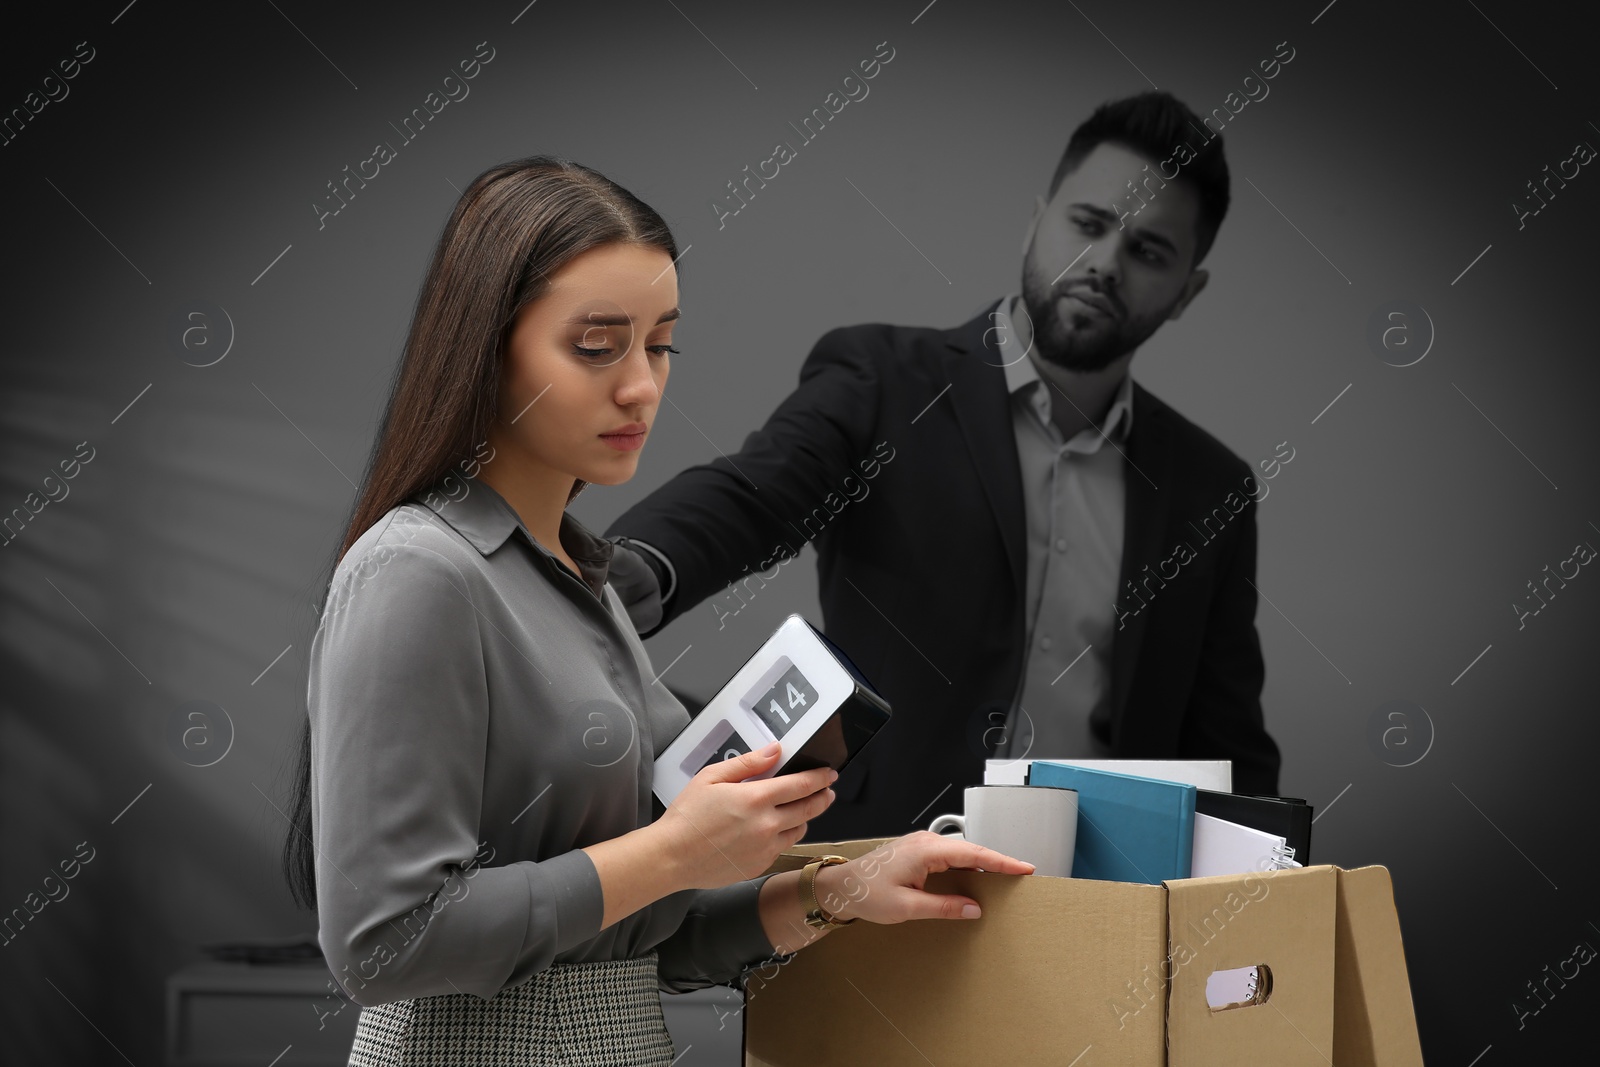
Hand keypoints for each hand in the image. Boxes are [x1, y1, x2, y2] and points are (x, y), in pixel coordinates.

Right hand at [654, 743, 835, 889]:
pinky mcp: (760, 865)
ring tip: (801, 809)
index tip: (830, 773)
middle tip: (828, 790)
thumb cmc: (687, 816)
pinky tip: (773, 830)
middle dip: (823, 797)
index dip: (821, 778)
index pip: (802, 785)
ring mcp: (766, 849)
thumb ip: (747, 763)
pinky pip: (781, 847)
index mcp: (756, 799)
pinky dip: (783, 836)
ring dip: (805, 817)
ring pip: (799, 830)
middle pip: (809, 809)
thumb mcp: (711, 777)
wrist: (672, 857)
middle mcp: (767, 825)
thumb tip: (775, 750)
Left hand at [813, 831, 1034, 923]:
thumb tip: (974, 908)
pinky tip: (974, 879)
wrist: (841, 887)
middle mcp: (925, 842)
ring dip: (982, 864)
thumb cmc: (866, 893)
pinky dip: (966, 866)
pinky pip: (950, 856)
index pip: (974, 854)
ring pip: (961, 853)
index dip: (1002, 861)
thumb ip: (944, 907)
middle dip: (997, 862)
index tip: (1024, 868)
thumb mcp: (907, 907)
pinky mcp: (918, 852)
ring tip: (1004, 879)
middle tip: (1021, 876)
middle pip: (971, 851)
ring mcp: (921, 845)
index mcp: (926, 850)